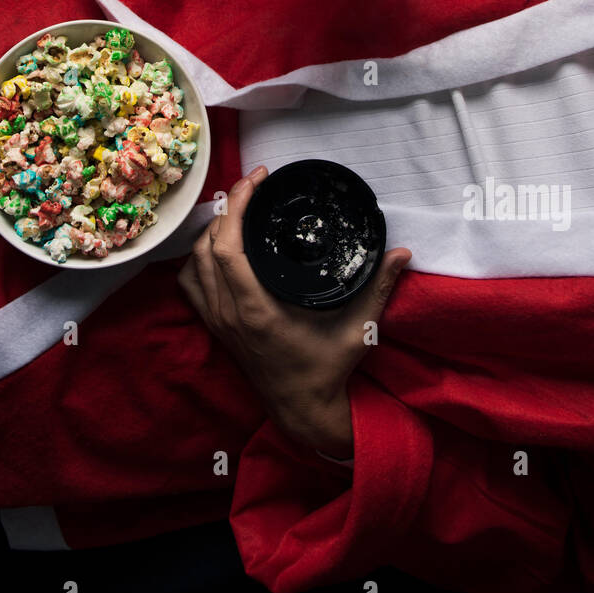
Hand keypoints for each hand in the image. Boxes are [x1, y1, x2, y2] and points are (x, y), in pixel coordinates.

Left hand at [177, 166, 411, 458]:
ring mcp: (218, 322)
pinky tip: (218, 248)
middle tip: (253, 186)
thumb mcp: (358, 330)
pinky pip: (190, 285)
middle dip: (226, 208)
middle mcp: (228, 313)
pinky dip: (197, 261)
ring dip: (210, 231)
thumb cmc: (327, 371)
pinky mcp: (216, 328)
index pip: (228, 247)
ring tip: (237, 209)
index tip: (257, 180)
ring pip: (193, 263)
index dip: (237, 206)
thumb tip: (403, 254)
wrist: (303, 411)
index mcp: (255, 310)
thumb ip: (378, 288)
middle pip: (207, 246)